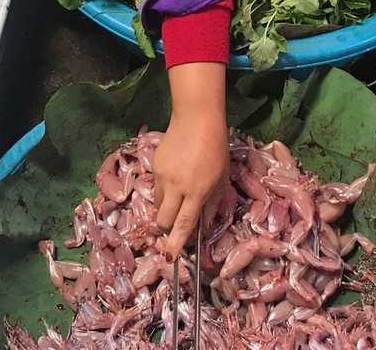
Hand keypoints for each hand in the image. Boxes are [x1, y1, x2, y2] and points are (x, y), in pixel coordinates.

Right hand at [154, 62, 228, 257]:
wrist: (196, 118)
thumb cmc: (216, 148)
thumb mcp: (221, 178)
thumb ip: (212, 203)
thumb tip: (203, 225)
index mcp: (196, 191)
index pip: (183, 224)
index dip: (176, 243)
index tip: (170, 257)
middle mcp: (176, 186)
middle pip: (163, 220)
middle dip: (167, 228)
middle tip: (176, 223)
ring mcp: (162, 176)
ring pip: (157, 204)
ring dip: (166, 207)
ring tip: (180, 192)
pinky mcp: (154, 166)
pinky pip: (155, 186)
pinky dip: (164, 189)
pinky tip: (176, 174)